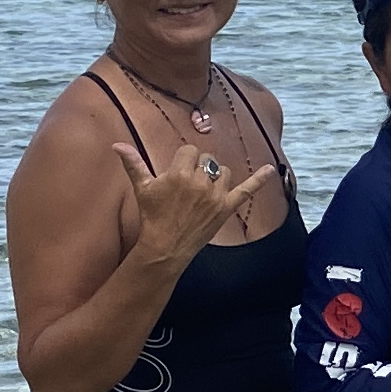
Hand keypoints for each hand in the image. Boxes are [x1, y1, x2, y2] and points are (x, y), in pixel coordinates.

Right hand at [113, 140, 276, 268]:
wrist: (165, 246)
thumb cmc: (152, 216)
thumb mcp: (142, 188)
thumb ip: (133, 163)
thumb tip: (117, 145)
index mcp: (180, 173)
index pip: (189, 151)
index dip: (183, 161)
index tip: (176, 174)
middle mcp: (201, 182)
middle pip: (207, 160)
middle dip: (198, 169)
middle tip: (187, 187)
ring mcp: (216, 195)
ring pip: (224, 171)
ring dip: (216, 177)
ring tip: (203, 191)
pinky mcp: (226, 208)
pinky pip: (247, 190)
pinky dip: (260, 180)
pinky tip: (272, 170)